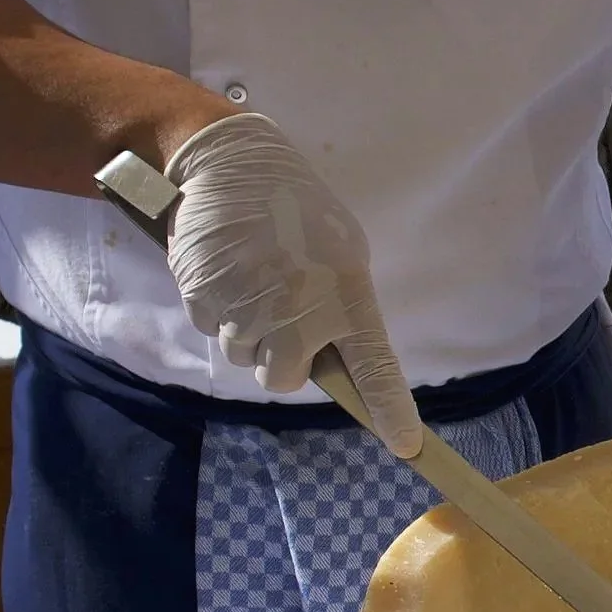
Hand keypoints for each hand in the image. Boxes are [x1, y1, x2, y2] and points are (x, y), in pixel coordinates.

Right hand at [162, 113, 419, 454]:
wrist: (229, 165)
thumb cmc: (296, 210)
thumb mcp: (340, 252)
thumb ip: (342, 308)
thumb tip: (335, 358)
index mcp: (346, 294)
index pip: (375, 366)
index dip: (389, 409)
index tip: (406, 445)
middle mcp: (299, 310)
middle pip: (284, 378)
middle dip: (280, 359)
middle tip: (282, 314)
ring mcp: (249, 309)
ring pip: (244, 356)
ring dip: (248, 330)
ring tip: (254, 278)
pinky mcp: (204, 301)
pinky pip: (213, 329)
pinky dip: (218, 308)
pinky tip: (228, 271)